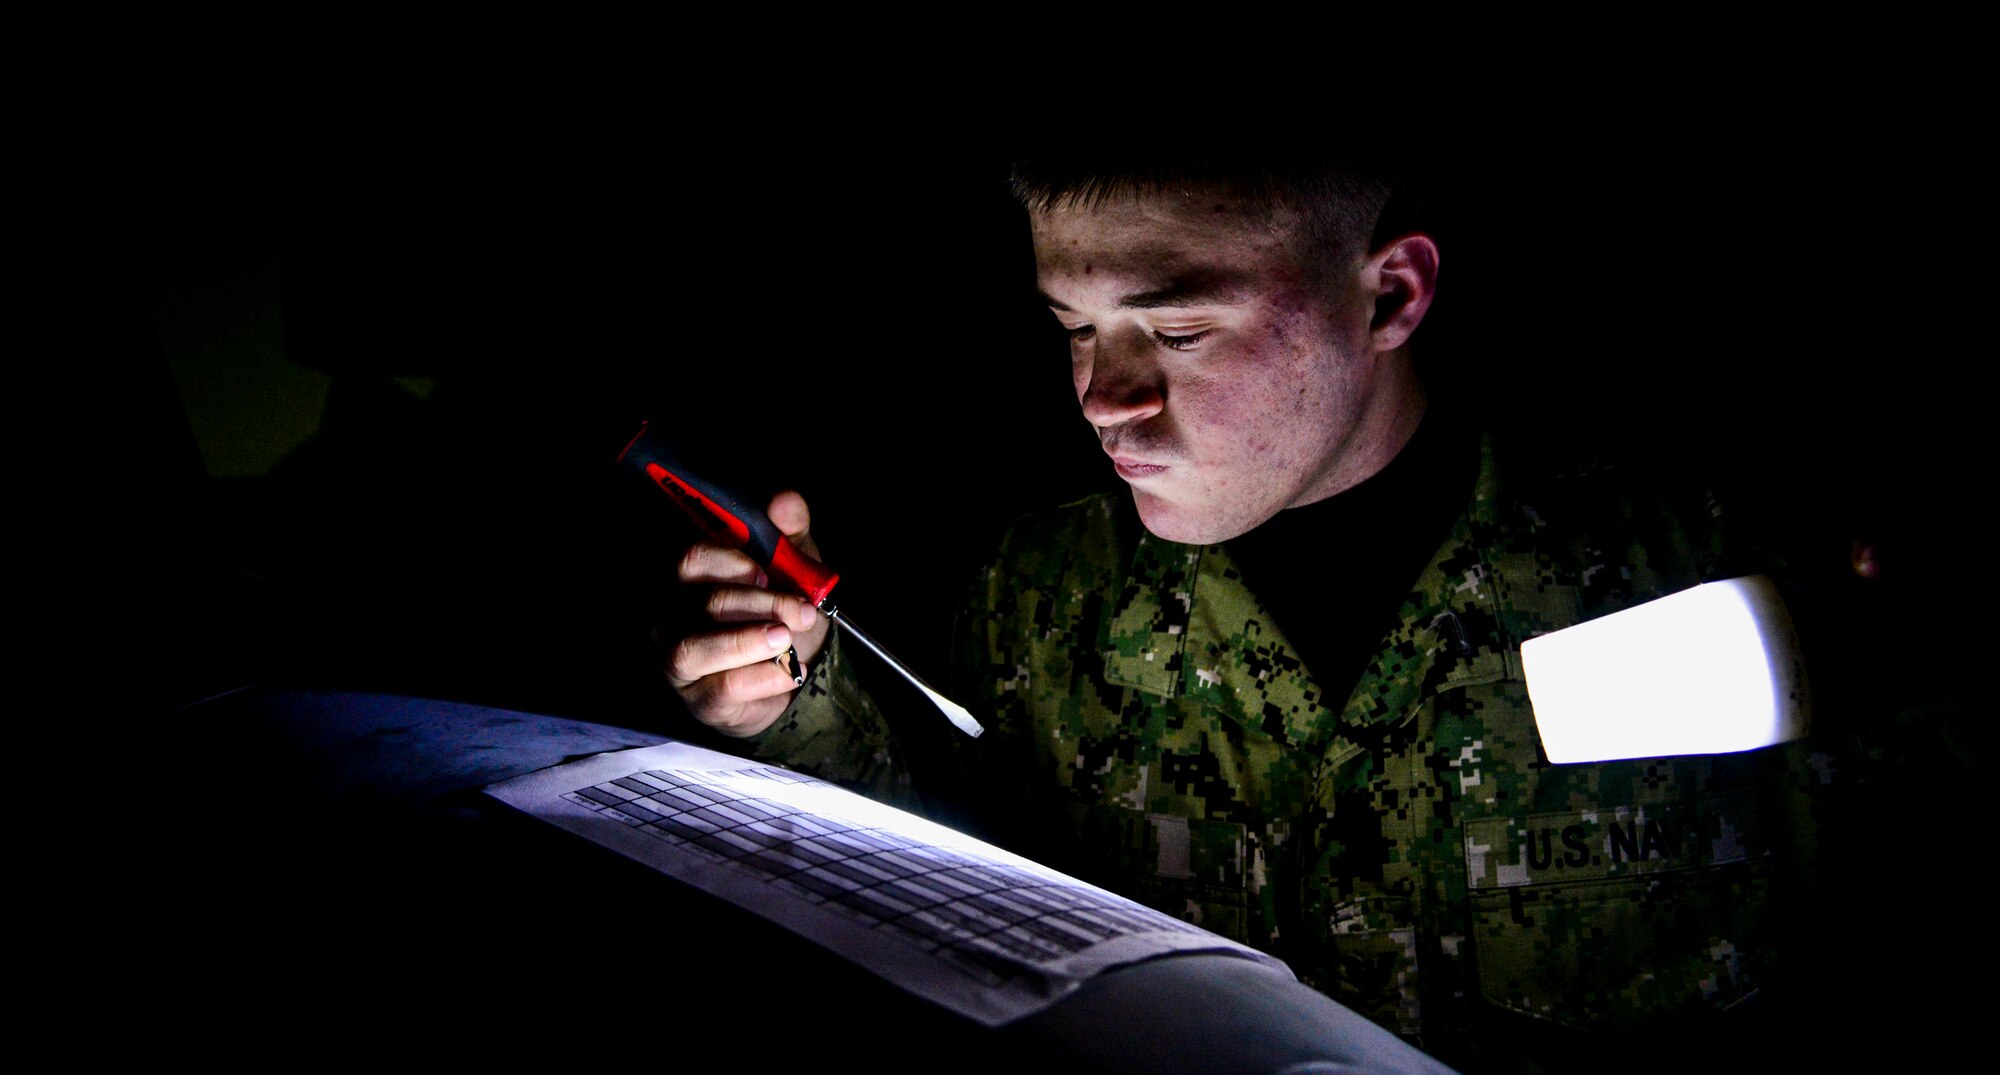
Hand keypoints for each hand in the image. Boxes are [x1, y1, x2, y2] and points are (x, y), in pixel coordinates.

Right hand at [662, 490, 832, 736]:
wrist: (797, 670)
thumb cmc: (783, 612)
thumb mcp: (794, 567)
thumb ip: (789, 532)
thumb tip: (785, 501)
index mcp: (692, 578)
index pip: (692, 559)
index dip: (734, 564)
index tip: (769, 573)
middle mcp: (672, 616)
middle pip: (706, 604)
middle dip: (764, 606)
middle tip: (803, 611)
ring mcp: (679, 660)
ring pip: (696, 648)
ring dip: (749, 642)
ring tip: (786, 639)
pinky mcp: (698, 698)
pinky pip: (722, 687)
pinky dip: (765, 678)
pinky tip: (791, 671)